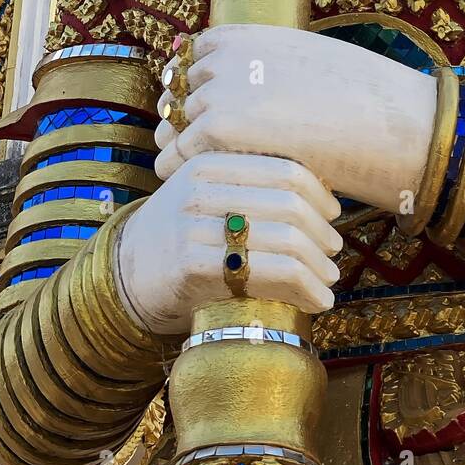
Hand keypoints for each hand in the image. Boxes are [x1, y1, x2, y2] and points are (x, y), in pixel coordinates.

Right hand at [116, 152, 342, 334]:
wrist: (129, 274)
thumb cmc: (186, 233)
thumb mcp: (211, 194)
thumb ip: (253, 186)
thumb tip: (327, 193)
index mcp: (211, 162)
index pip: (284, 169)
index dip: (319, 193)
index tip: (333, 213)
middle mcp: (201, 189)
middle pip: (288, 205)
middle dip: (322, 232)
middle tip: (334, 251)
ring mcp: (194, 226)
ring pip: (283, 241)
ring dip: (319, 266)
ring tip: (330, 280)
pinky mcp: (193, 266)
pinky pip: (267, 274)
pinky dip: (304, 289)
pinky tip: (316, 301)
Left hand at [154, 24, 436, 213]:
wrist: (387, 122)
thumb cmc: (358, 98)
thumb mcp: (306, 62)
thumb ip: (268, 65)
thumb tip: (252, 85)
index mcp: (247, 35)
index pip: (193, 55)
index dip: (192, 83)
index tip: (196, 107)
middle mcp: (227, 56)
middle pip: (178, 89)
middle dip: (181, 115)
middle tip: (184, 144)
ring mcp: (221, 88)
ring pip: (177, 123)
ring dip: (179, 143)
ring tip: (187, 169)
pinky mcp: (220, 126)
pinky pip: (179, 153)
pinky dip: (179, 168)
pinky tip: (190, 185)